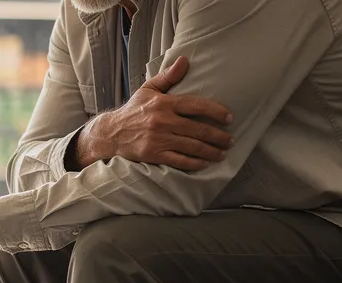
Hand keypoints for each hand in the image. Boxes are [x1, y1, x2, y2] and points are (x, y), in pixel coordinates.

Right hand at [76, 57, 233, 171]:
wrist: (111, 133)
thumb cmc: (133, 110)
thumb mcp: (148, 89)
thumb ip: (168, 76)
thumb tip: (185, 60)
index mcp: (164, 103)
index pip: (196, 105)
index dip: (216, 112)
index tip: (229, 118)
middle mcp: (163, 121)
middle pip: (198, 129)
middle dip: (218, 136)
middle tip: (229, 140)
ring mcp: (158, 139)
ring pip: (192, 146)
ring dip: (210, 151)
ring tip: (222, 153)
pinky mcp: (153, 155)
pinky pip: (179, 160)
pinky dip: (194, 163)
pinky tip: (205, 164)